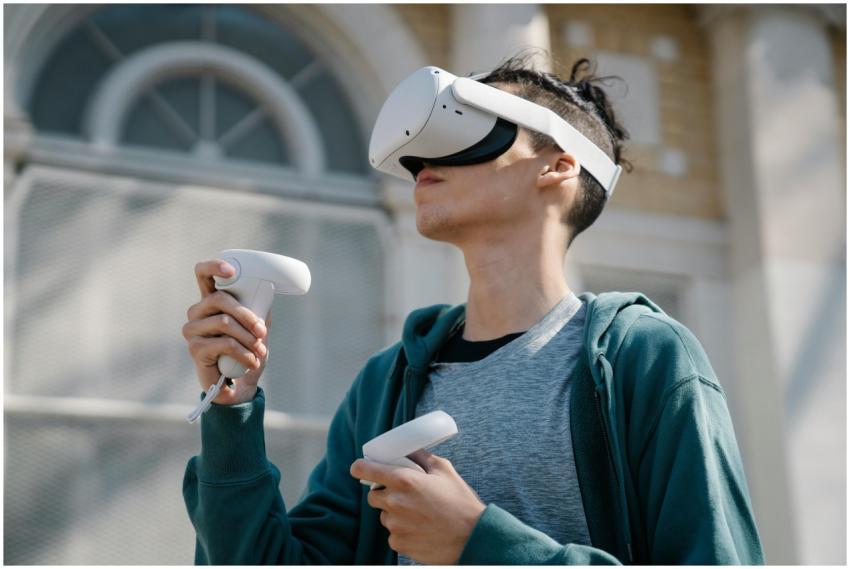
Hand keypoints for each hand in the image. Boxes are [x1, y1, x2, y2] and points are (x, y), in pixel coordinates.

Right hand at [182, 259, 271, 404]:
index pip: (203, 274)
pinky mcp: (194, 348)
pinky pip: (224, 343)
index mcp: (210, 300)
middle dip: (247, 315)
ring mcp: (192, 330)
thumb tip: (268, 291)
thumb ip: (259, 308)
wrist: (239, 385)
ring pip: (224, 322)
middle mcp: (197, 312)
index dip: (214, 267)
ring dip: (248, 338)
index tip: (231, 271)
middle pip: (220, 299)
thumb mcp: (257, 327)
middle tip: (262, 331)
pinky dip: (244, 353)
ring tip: (259, 352)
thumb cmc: (247, 351)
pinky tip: (251, 362)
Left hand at [350, 450, 485, 563]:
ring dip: (395, 514)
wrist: (473, 538)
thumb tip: (409, 450)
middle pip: (373, 495)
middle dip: (385, 493)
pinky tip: (421, 529)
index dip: (361, 467)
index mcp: (404, 480)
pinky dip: (403, 531)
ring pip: (385, 516)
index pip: (365, 470)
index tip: (361, 468)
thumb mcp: (444, 470)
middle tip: (405, 495)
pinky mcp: (399, 544)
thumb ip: (422, 457)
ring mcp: (395, 525)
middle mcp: (395, 502)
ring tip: (420, 515)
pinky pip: (393, 534)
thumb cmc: (461, 502)